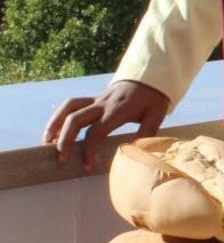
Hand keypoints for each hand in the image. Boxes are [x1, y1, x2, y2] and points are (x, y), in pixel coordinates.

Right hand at [44, 80, 169, 171]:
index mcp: (118, 111)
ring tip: (48, 143)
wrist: (151, 76)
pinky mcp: (93, 98)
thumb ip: (147, 133)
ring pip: (69, 108)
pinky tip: (53, 130)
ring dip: (55, 124)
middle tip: (62, 160)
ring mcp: (96, 99)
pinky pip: (71, 103)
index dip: (89, 150)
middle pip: (76, 119)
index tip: (87, 166)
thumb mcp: (157, 115)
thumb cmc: (154, 99)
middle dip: (65, 140)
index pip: (96, 132)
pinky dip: (59, 115)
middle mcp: (103, 104)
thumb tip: (136, 153)